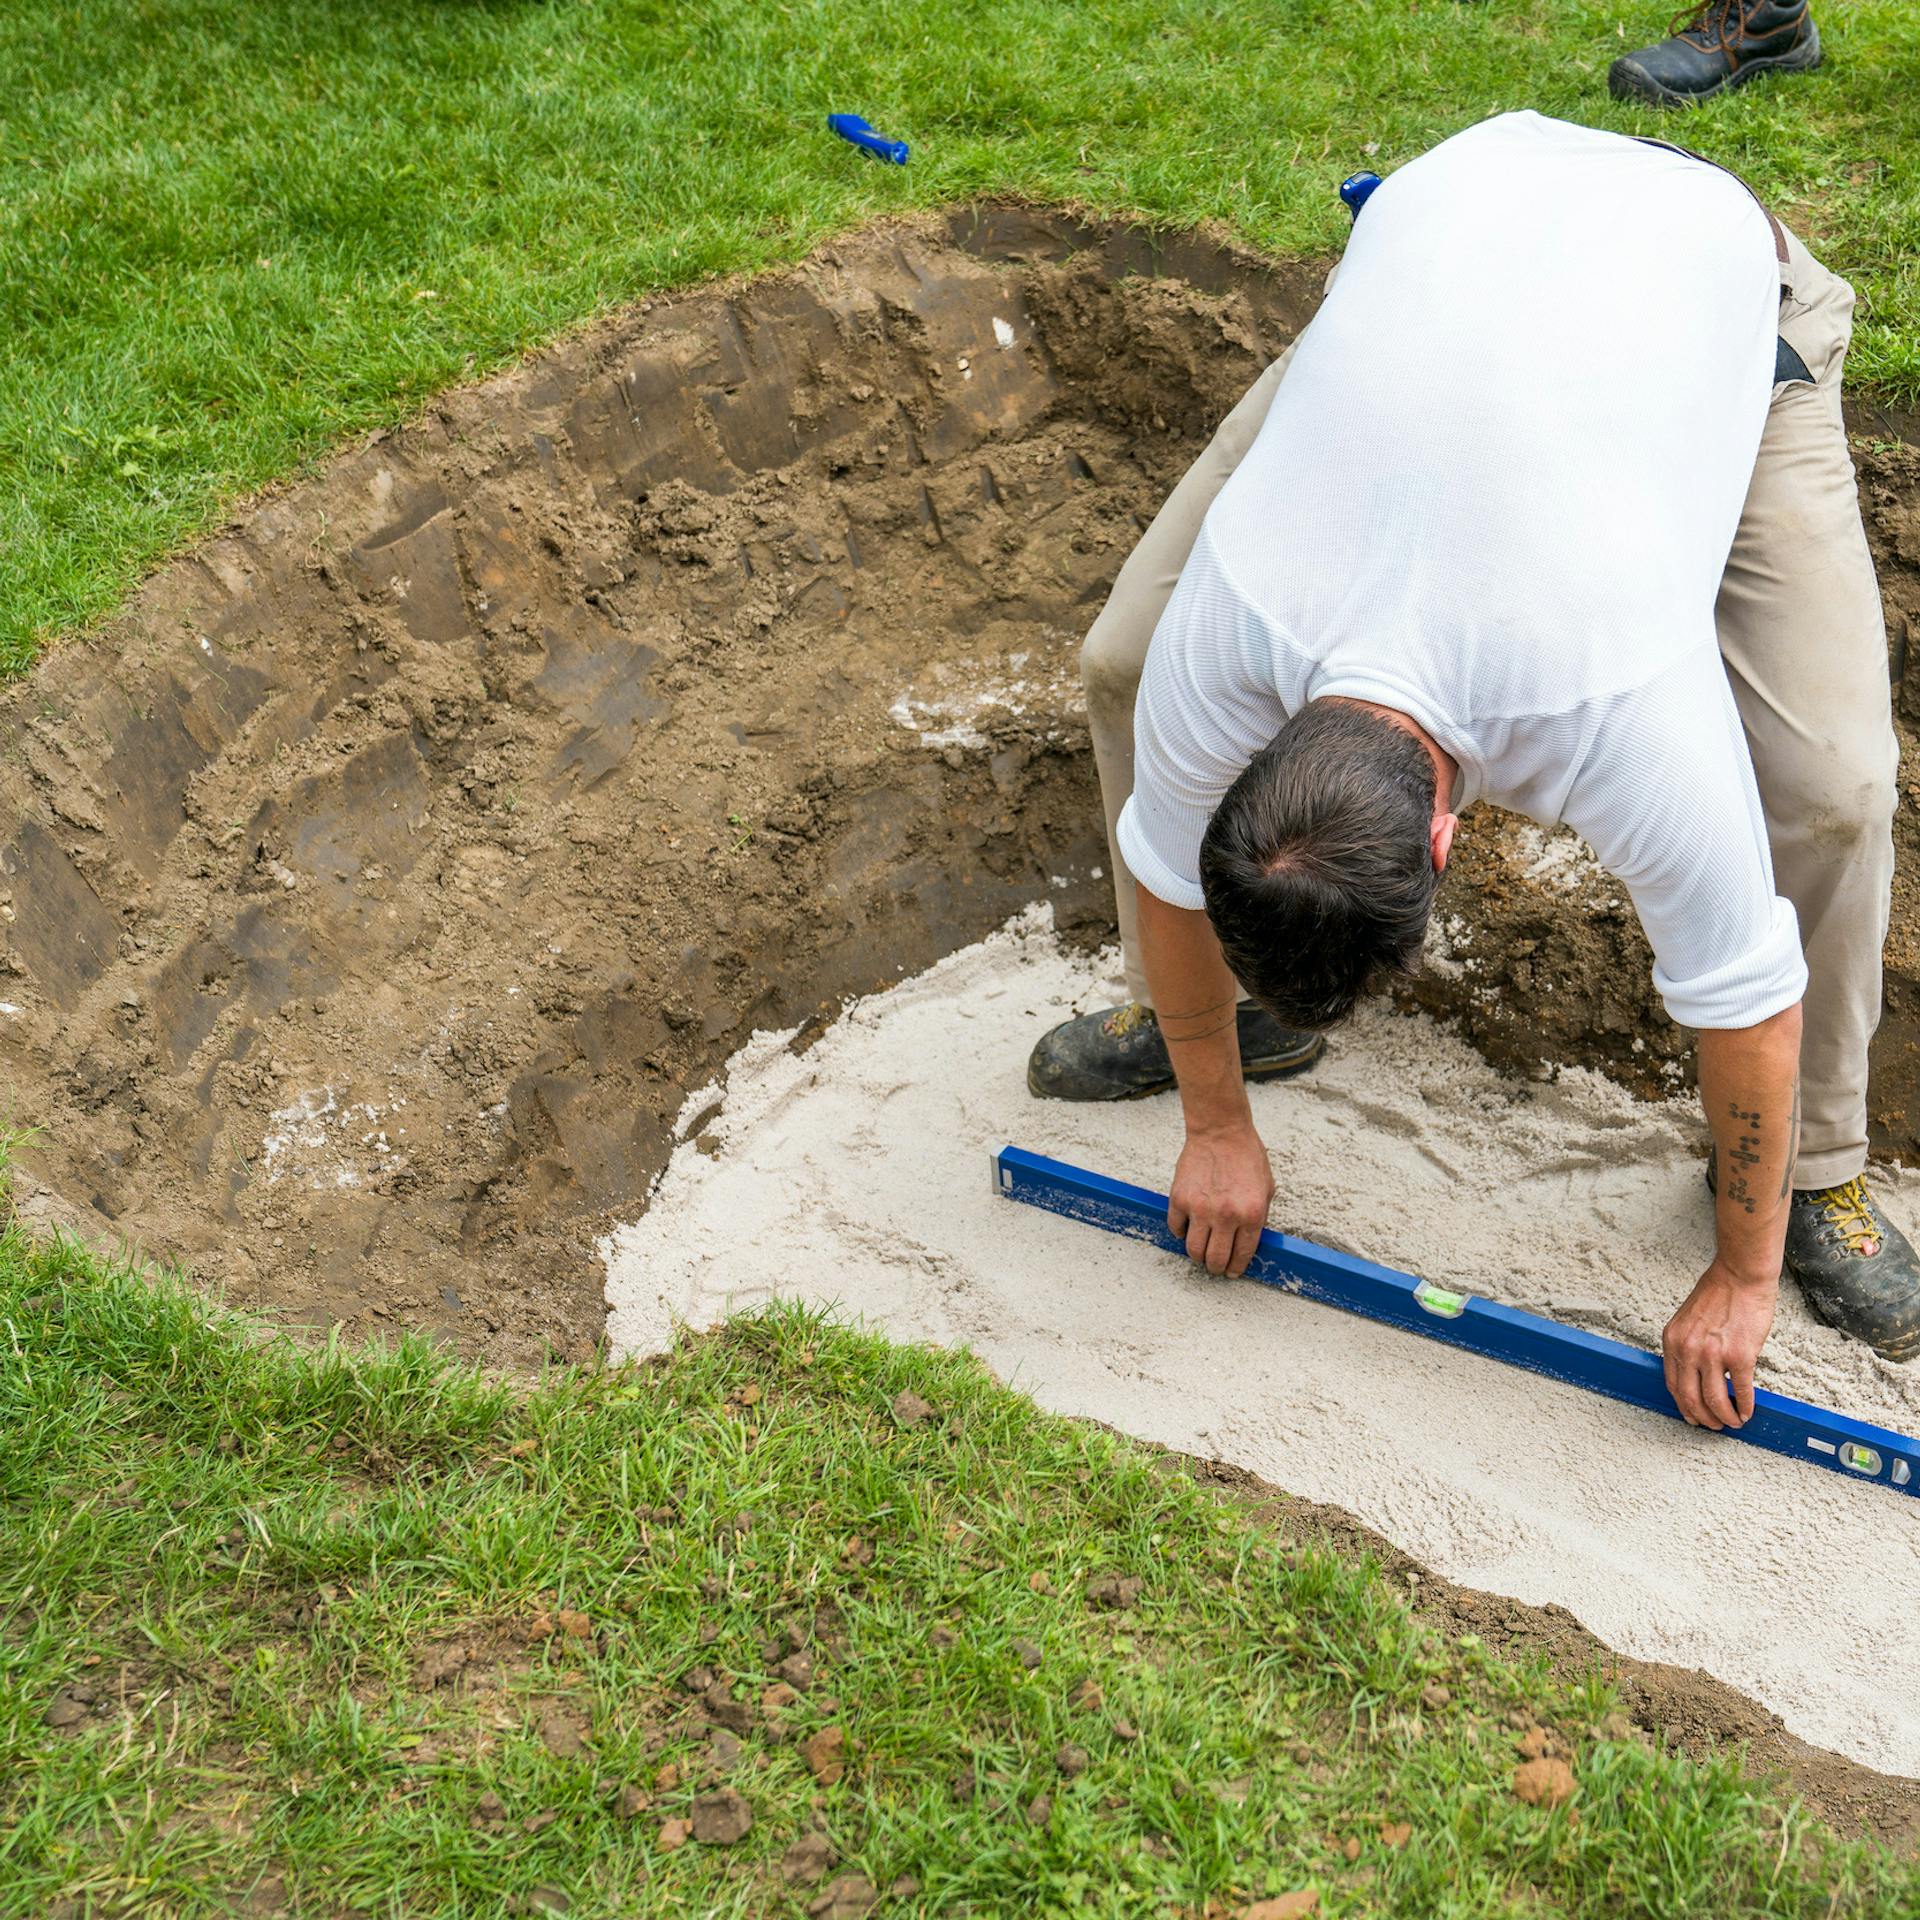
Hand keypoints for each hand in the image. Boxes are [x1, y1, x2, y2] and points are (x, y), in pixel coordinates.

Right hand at [1168, 1122, 1273, 1277]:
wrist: (1220, 1131)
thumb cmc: (1246, 1156)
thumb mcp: (1266, 1189)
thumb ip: (1257, 1217)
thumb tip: (1246, 1243)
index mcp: (1251, 1214)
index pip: (1242, 1255)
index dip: (1236, 1268)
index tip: (1232, 1271)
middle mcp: (1225, 1216)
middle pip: (1215, 1259)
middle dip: (1216, 1267)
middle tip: (1215, 1265)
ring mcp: (1200, 1209)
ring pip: (1194, 1250)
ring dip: (1198, 1256)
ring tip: (1201, 1251)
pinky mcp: (1180, 1199)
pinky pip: (1176, 1228)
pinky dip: (1181, 1232)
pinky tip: (1188, 1227)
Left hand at [1661, 1260, 1777, 1429]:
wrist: (1740, 1276)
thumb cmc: (1718, 1293)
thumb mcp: (1687, 1320)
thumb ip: (1686, 1345)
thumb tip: (1693, 1374)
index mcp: (1672, 1340)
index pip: (1672, 1384)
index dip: (1683, 1405)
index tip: (1692, 1415)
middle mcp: (1688, 1350)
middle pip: (1690, 1398)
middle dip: (1703, 1418)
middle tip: (1714, 1426)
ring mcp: (1714, 1354)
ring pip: (1715, 1401)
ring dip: (1724, 1418)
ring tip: (1733, 1423)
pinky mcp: (1741, 1356)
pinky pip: (1742, 1391)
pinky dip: (1746, 1407)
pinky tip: (1748, 1412)